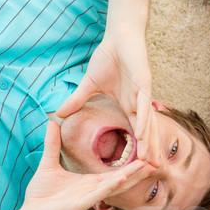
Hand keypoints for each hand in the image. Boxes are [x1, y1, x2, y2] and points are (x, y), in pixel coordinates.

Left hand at [21, 121, 154, 209]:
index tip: (144, 154)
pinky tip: (122, 178)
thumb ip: (53, 144)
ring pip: (116, 186)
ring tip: (146, 166)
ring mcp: (90, 199)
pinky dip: (111, 186)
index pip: (115, 173)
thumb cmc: (41, 195)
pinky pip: (99, 194)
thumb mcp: (48, 164)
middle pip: (123, 179)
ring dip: (132, 176)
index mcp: (90, 182)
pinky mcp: (81, 205)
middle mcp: (94, 191)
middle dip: (139, 171)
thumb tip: (52, 123)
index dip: (131, 165)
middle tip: (156, 161)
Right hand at [55, 28, 159, 165]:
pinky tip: (142, 135)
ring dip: (148, 142)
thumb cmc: (108, 58)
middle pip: (146, 133)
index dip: (138, 149)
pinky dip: (143, 120)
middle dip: (148, 152)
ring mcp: (144, 94)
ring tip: (148, 161)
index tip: (136, 169)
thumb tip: (59, 113)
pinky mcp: (144, 83)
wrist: (119, 37)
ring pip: (148, 123)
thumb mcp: (90, 84)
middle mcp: (139, 104)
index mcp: (130, 106)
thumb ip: (77, 99)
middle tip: (151, 173)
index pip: (136, 132)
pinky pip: (143, 105)